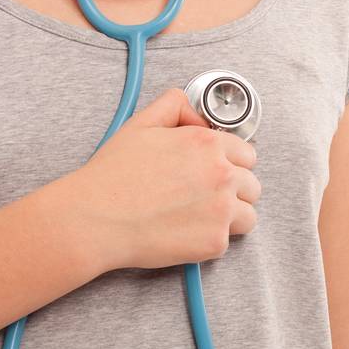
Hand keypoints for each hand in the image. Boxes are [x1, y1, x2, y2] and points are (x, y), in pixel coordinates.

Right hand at [62, 87, 260, 270]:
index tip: (214, 172)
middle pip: (252, 185)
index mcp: (208, 144)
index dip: (229, 162)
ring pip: (248, 215)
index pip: (247, 154)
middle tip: (203, 196)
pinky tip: (184, 232)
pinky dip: (209, 240)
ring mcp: (221, 210)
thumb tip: (196, 115)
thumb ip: (175, 106)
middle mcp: (221, 175)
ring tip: (198, 216)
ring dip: (230, 216)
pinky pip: (226, 241)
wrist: (96, 218)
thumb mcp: (141, 123)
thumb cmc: (113, 174)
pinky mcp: (214, 242)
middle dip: (233, 190)